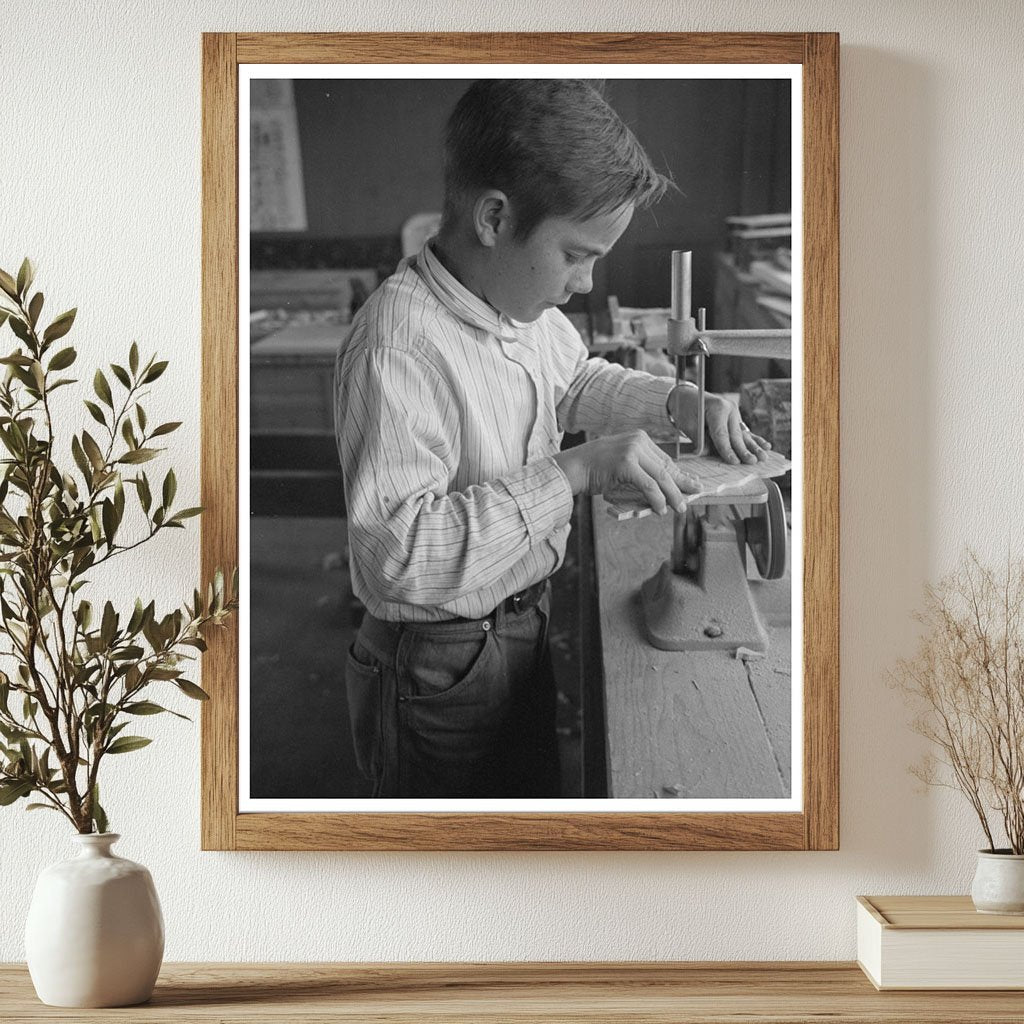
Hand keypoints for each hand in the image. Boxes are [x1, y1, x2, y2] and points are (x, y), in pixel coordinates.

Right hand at [552, 430, 699, 514]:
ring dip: (673, 494)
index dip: (678, 473)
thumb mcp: (621, 463)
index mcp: (639, 438)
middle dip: (681, 482)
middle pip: (666, 466)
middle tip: (695, 493)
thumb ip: (640, 469)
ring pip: (661, 476)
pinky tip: (661, 509)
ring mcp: (632, 451)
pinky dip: (657, 498)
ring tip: (680, 507)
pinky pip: (648, 484)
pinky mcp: (626, 464)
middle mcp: (638, 441)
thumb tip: (661, 487)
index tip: (691, 482)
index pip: (665, 459)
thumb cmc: (594, 469)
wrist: (573, 467)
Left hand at [668, 385, 771, 464]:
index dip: (727, 449)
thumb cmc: (685, 410)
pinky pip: (745, 431)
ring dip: (754, 446)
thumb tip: (710, 454)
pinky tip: (766, 445)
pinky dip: (754, 439)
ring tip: (763, 456)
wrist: (686, 396)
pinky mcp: (735, 418)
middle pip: (736, 435)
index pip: (722, 434)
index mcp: (717, 408)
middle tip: (752, 462)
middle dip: (743, 450)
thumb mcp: (688, 425)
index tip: (734, 462)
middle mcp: (729, 409)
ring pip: (743, 434)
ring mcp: (734, 413)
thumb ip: (700, 440)